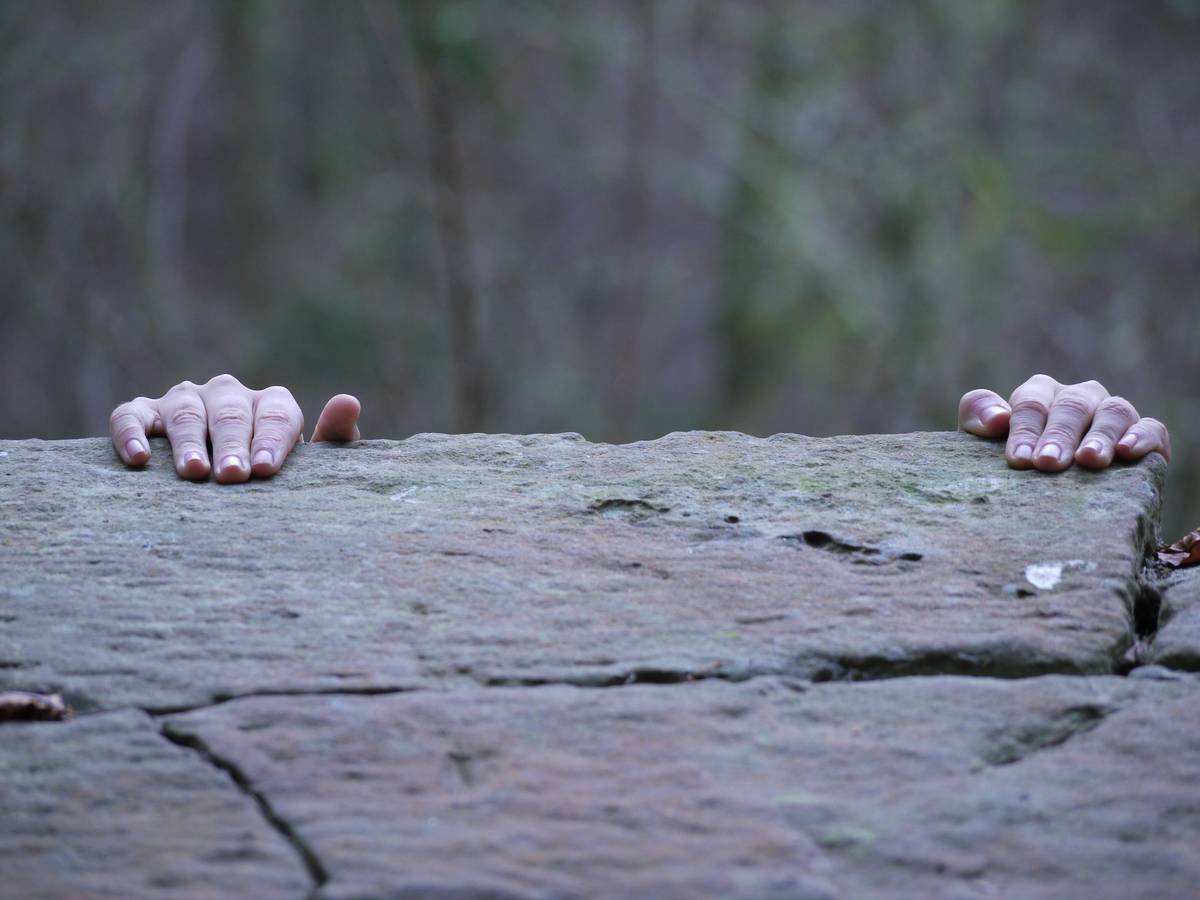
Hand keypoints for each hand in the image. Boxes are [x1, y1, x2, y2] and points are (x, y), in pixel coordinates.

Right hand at [109, 374, 361, 482]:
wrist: (230, 482)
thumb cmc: (275, 474)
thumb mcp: (312, 463)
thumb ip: (333, 437)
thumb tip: (348, 401)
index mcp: (270, 402)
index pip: (275, 412)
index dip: (270, 438)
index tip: (266, 468)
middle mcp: (227, 393)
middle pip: (230, 413)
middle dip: (232, 444)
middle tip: (233, 476)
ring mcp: (185, 400)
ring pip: (185, 411)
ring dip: (189, 441)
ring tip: (192, 472)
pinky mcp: (145, 413)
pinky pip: (131, 415)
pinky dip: (131, 432)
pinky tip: (138, 459)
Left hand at [958, 374, 1169, 471]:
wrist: (1049, 498)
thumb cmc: (1013, 465)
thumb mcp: (983, 442)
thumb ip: (978, 419)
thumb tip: (997, 419)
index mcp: (1040, 395)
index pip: (1032, 401)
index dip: (1025, 429)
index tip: (1019, 459)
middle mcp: (1079, 399)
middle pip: (1071, 406)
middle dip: (1058, 435)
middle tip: (1048, 463)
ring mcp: (1112, 414)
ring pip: (1113, 411)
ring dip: (1099, 436)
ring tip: (1088, 461)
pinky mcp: (1145, 437)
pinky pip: (1151, 427)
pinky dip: (1142, 436)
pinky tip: (1127, 452)